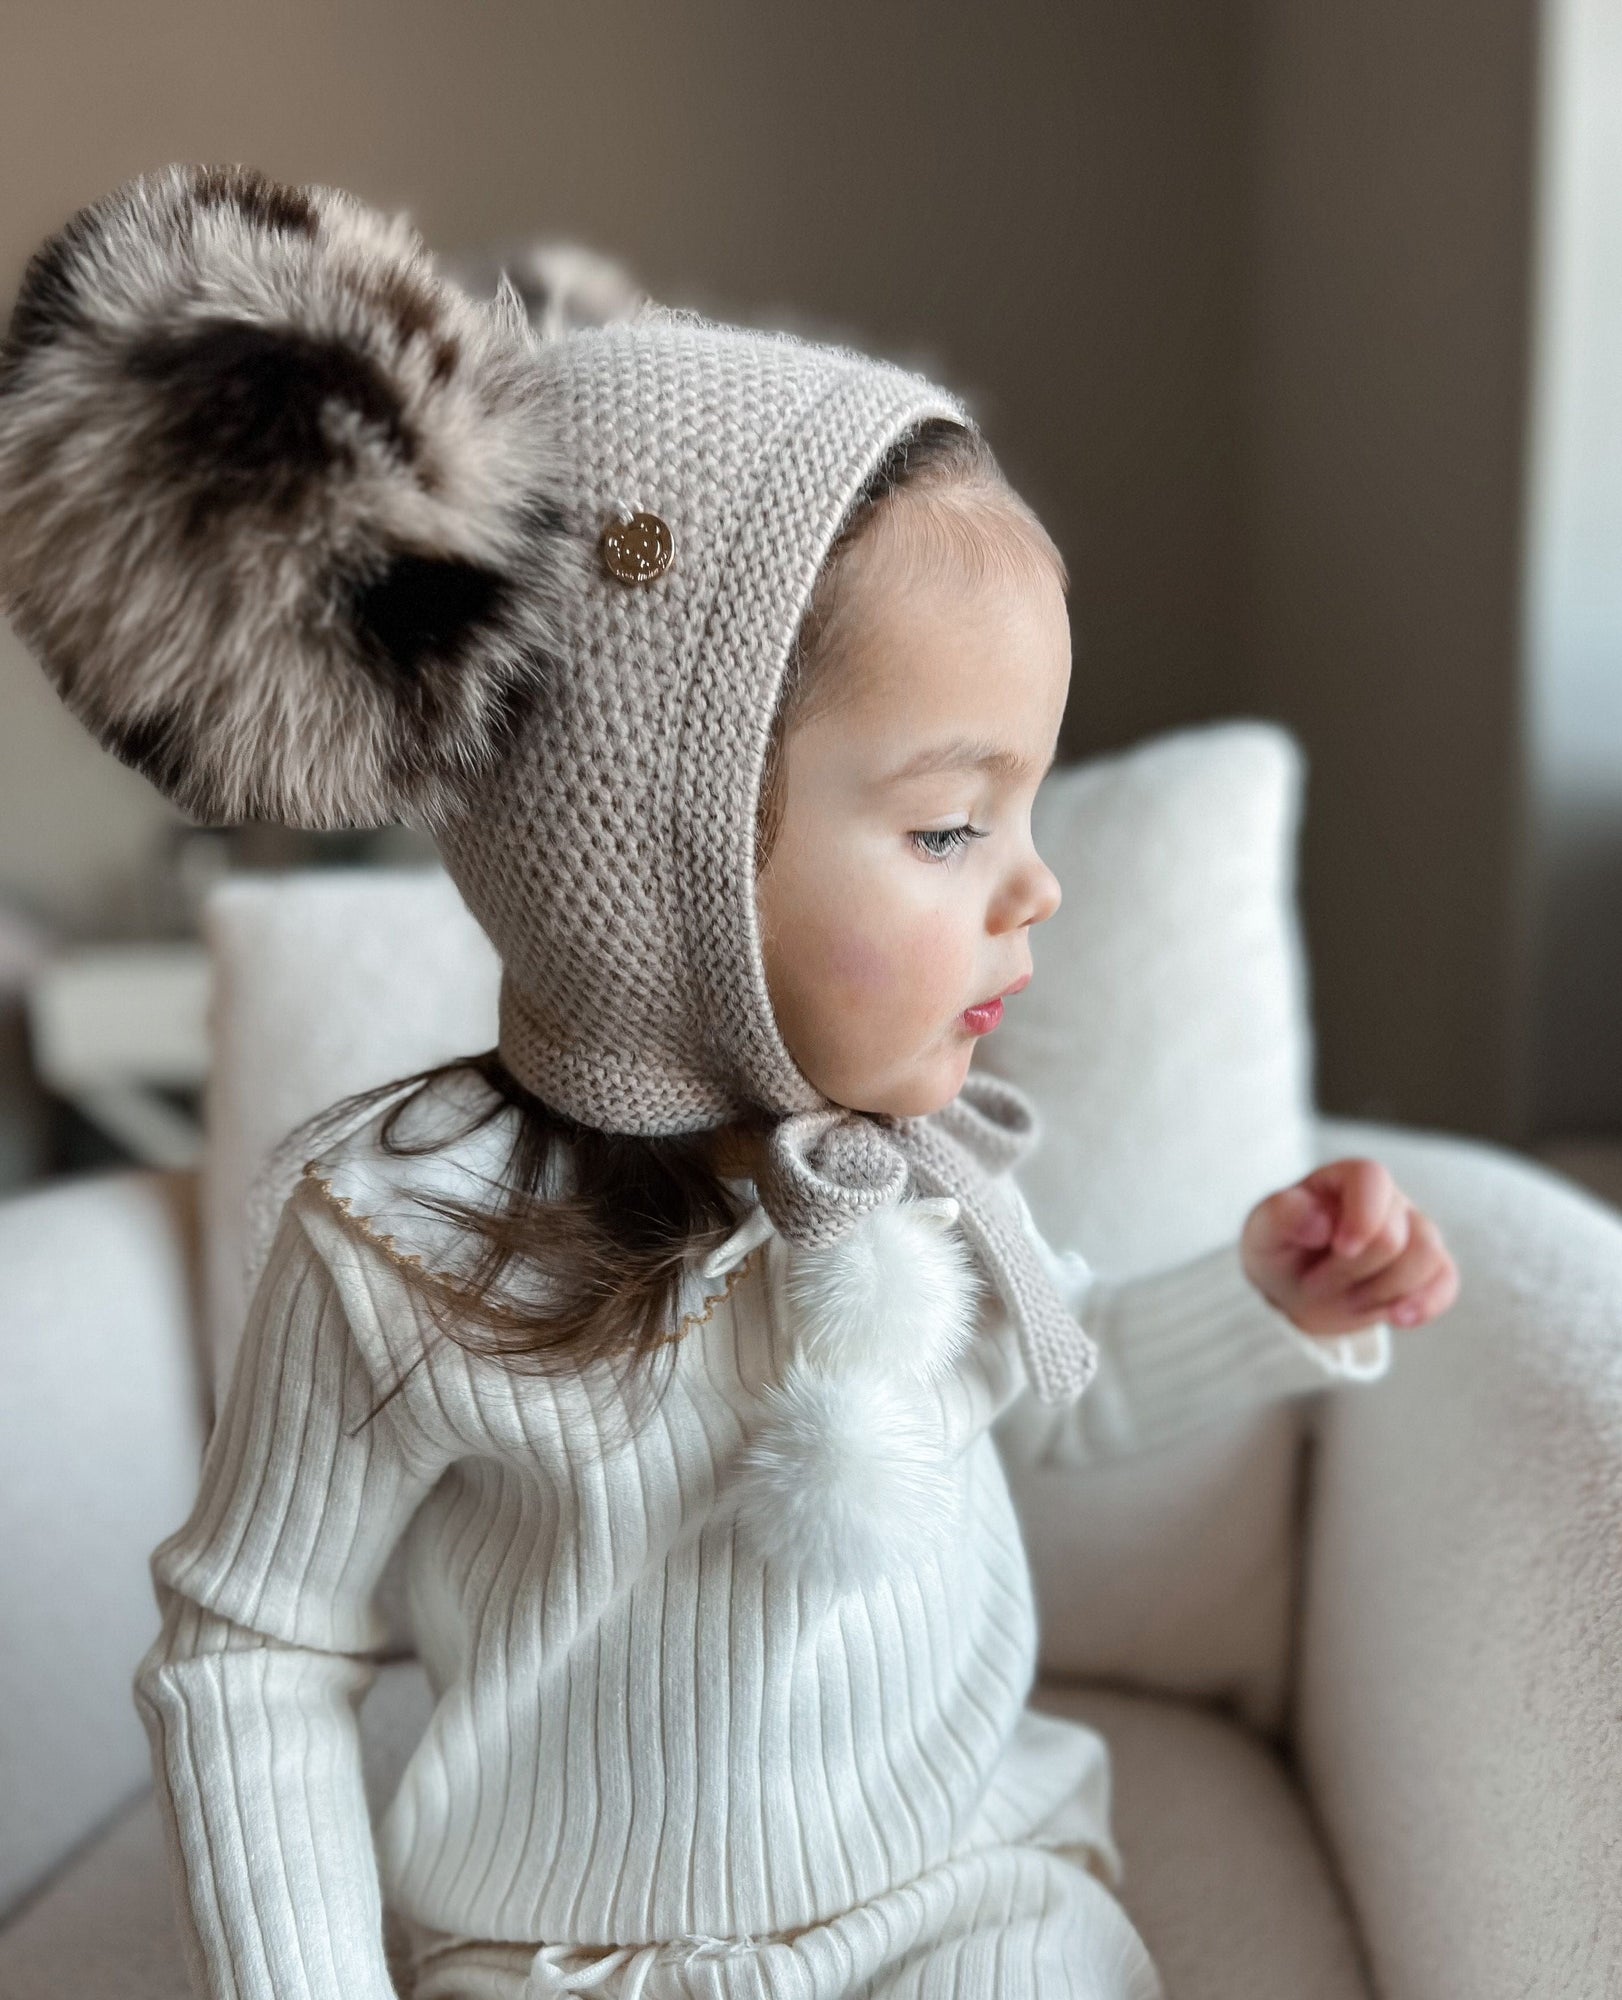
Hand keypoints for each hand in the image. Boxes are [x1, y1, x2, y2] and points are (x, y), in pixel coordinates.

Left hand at [1240, 1157, 1459, 1336]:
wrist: (1297, 1289)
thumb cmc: (1280, 1250)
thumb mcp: (1262, 1234)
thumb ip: (1280, 1215)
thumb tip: (1320, 1219)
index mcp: (1344, 1178)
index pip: (1372, 1178)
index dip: (1362, 1216)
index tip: (1340, 1248)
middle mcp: (1387, 1199)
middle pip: (1396, 1233)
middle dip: (1353, 1270)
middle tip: (1316, 1281)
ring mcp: (1414, 1231)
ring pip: (1427, 1255)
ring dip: (1382, 1290)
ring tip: (1348, 1297)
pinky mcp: (1430, 1267)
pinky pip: (1446, 1281)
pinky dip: (1424, 1304)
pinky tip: (1397, 1318)